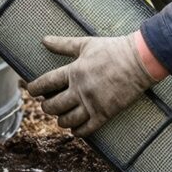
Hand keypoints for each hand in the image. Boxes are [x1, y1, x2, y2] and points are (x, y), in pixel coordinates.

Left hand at [27, 33, 161, 136]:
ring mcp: (93, 103)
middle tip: (47, 105)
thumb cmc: (113, 50)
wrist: (140, 61)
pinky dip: (77, 131)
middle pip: (53, 105)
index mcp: (74, 71)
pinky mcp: (105, 113)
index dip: (35, 89)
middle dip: (46, 107)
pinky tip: (75, 129)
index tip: (31, 90)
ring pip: (67, 120)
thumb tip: (44, 39)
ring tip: (60, 118)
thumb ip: (63, 44)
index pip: (46, 83)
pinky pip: (86, 129)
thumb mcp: (86, 44)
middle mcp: (80, 89)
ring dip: (60, 121)